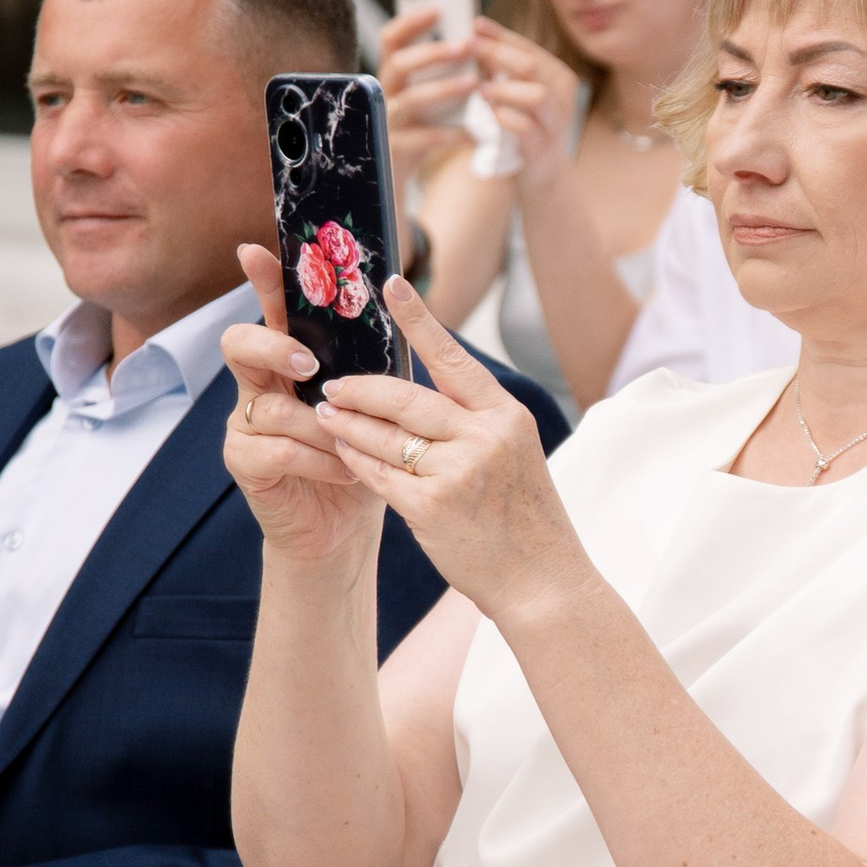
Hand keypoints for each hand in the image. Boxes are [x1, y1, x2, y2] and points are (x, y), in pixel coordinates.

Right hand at [220, 242, 385, 567]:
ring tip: (353, 444)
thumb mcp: (374, 403)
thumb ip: (373, 363)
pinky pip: (276, 450)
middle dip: (274, 346)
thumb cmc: (363, 455)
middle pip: (240, 343)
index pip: (273, 310)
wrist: (345, 526)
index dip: (262, 280)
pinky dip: (318, 459)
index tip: (256, 250)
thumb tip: (403, 308)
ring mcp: (246, 424)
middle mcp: (259, 385)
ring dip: (319, 425)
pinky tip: (345, 469)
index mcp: (290, 360)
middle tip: (309, 364)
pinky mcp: (245, 464)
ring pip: (270, 406)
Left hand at [312, 277, 587, 623]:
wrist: (541, 580)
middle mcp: (485, 437)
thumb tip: (419, 392)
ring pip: (385, 436)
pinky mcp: (431, 507)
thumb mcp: (514, 455)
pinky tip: (339, 451)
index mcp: (506, 416)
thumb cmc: (523, 518)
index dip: (419, 320)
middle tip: (333, 383)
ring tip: (324, 413)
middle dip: (363, 388)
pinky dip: (355, 460)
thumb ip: (474, 421)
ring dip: (348, 424)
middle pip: (407, 397)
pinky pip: (379, 474)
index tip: (391, 286)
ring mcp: (458, 472)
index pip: (454, 358)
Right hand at [376, 0, 482, 194]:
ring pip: (409, 99)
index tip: (438, 10)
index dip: (410, 21)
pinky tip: (472, 133)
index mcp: (391, 75)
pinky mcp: (394, 148)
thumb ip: (440, 74)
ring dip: (443, 88)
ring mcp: (385, 121)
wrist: (392, 175)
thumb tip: (473, 45)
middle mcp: (383, 94)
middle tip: (466, 45)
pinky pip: (420, 138)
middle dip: (433, 52)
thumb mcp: (425, 96)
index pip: (391, 39)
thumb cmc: (416, 128)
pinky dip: (448, 134)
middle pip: (399, 64)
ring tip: (474, 83)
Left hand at [468, 20, 583, 192]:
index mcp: (558, 77)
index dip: (502, 35)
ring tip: (481, 89)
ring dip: (504, 89)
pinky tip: (488, 114)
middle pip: (532, 66)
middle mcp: (562, 97)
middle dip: (498, 52)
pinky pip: (524, 129)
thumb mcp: (516, 93)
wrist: (543, 175)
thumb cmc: (526, 127)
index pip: (529, 48)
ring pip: (536, 95)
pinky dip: (503, 118)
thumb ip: (501, 68)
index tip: (476, 24)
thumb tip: (475, 36)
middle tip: (469, 45)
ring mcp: (555, 123)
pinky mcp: (542, 148)